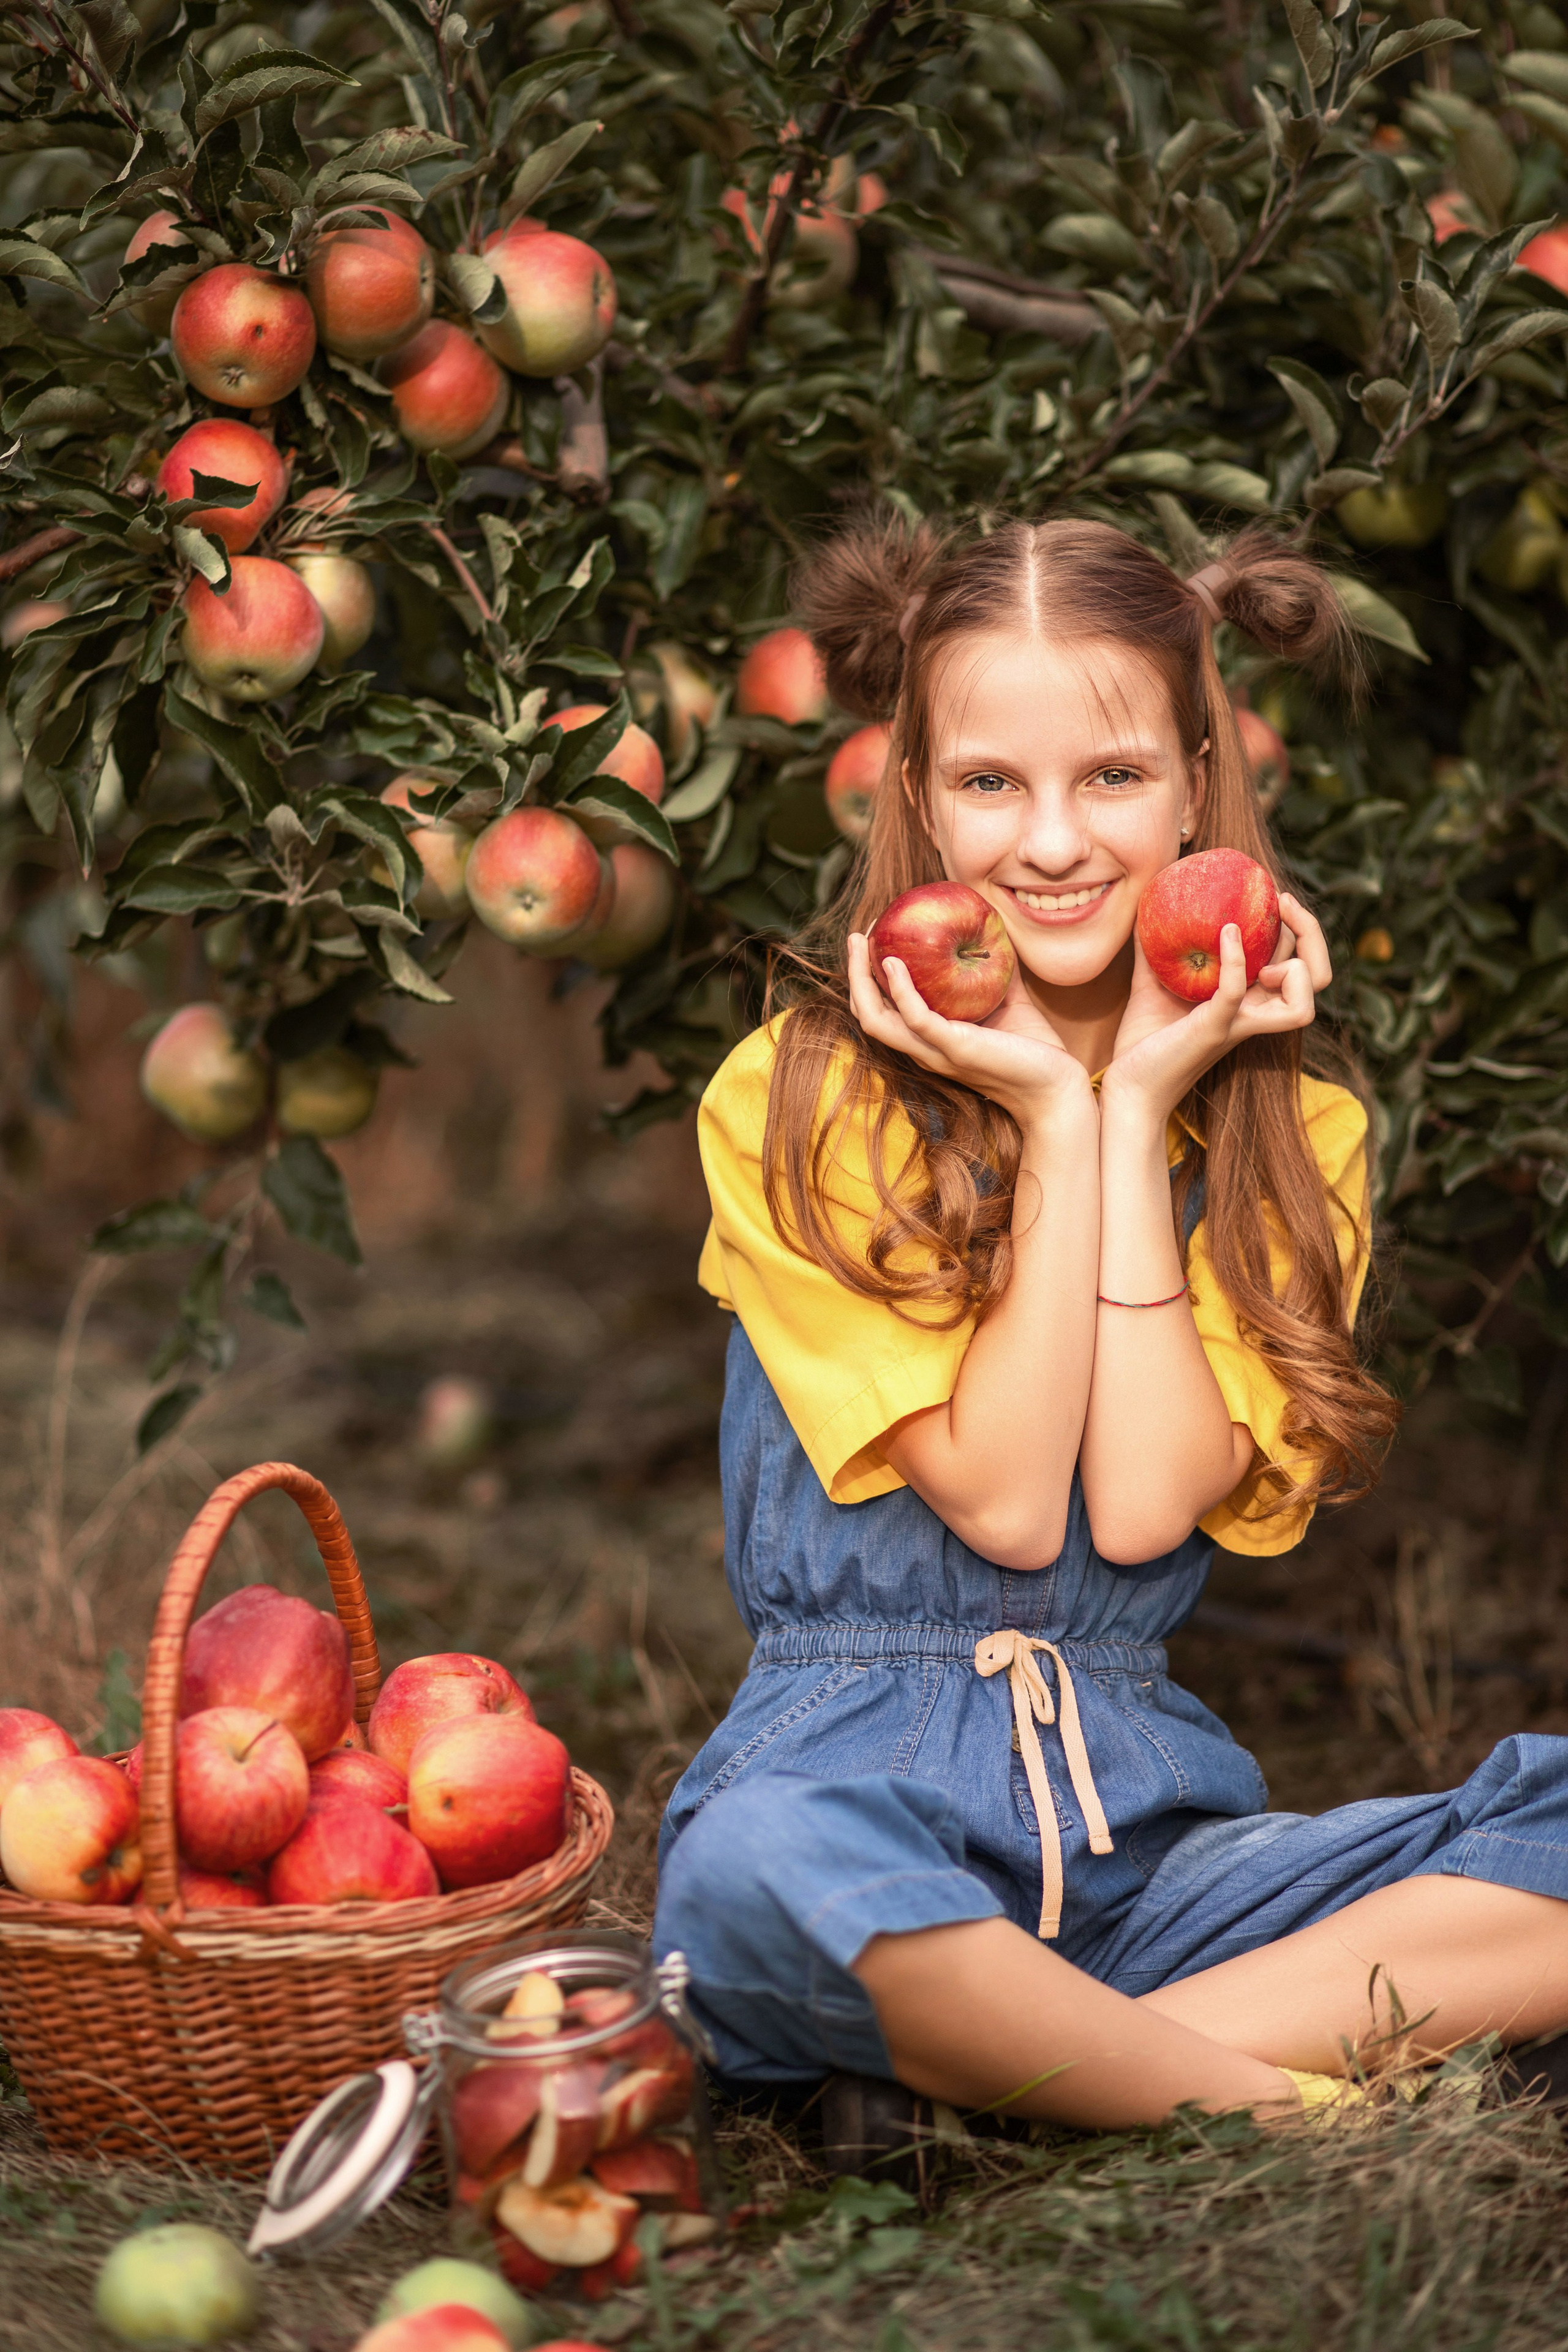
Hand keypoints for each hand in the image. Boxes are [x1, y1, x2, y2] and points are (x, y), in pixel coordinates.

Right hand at [846, 932, 1094, 1130]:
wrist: (1056, 1086)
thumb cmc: (1034, 1050)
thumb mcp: (1007, 1003)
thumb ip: (995, 973)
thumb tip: (994, 933)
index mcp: (930, 1040)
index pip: (884, 1012)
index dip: (869, 978)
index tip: (873, 940)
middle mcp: (924, 1048)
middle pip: (868, 1013)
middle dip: (855, 972)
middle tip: (855, 935)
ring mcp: (935, 1051)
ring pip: (876, 1019)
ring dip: (861, 978)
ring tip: (861, 941)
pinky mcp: (954, 1048)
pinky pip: (915, 1019)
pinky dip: (900, 990)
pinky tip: (894, 963)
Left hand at [1100, 891, 1329, 1123]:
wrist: (1127, 1085)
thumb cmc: (1144, 1041)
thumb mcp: (1152, 985)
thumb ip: (1155, 949)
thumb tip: (1146, 907)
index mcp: (1251, 1000)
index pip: (1298, 962)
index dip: (1300, 927)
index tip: (1274, 895)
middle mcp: (1255, 1012)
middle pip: (1316, 977)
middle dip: (1312, 935)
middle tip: (1285, 902)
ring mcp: (1239, 1023)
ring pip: (1302, 1002)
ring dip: (1296, 966)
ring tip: (1263, 942)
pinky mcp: (1214, 1028)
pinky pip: (1238, 991)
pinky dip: (1237, 959)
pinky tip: (1225, 932)